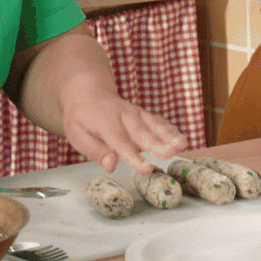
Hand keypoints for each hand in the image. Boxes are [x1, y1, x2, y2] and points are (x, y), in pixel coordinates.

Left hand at [60, 91, 185, 173]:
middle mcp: (123, 116)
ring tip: (183, 144)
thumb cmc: (81, 118)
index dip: (134, 157)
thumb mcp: (77, 135)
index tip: (147, 169)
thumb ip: (95, 150)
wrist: (88, 92)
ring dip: (169, 134)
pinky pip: (157, 121)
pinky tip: (181, 139)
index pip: (121, 142)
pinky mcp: (142, 114)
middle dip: (158, 143)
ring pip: (153, 124)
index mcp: (105, 123)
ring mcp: (135, 113)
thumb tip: (111, 165)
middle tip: (172, 153)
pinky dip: (170, 129)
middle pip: (142, 132)